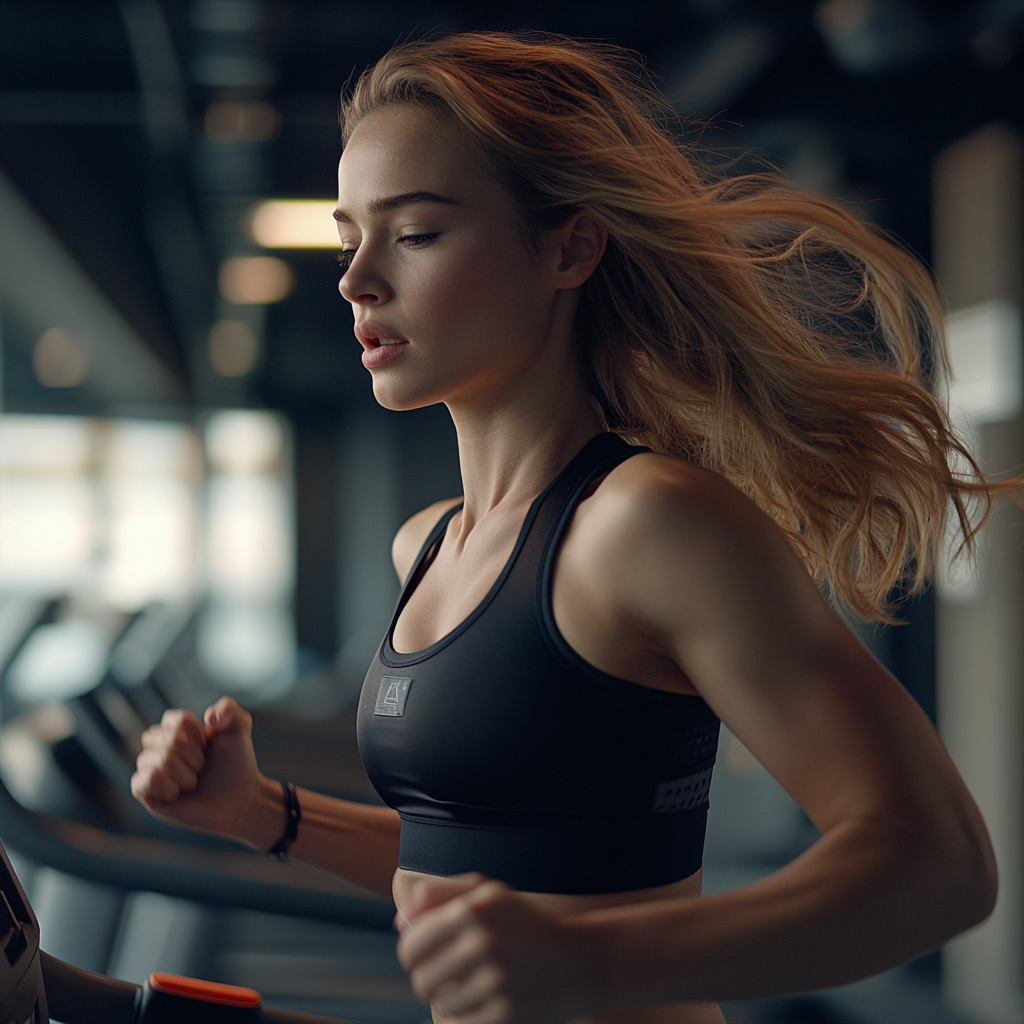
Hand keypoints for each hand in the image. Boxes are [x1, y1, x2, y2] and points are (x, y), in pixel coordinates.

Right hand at [130, 697, 260, 839]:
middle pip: (165, 739)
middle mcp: (159, 747)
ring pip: (157, 760)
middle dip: (193, 755)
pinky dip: (166, 786)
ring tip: (193, 782)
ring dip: (185, 774)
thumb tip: (209, 717)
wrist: (239, 798)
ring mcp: (151, 769)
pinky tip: (177, 793)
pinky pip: (141, 781)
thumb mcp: (239, 728)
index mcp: (177, 729)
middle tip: (203, 767)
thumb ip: (228, 708)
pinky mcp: (146, 793)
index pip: (173, 720)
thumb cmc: (235, 764)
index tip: (208, 744)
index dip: (195, 733)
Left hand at [396, 874, 601, 1023]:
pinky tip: (490, 1001)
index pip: (410, 945)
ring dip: (451, 1000)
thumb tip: (399, 921)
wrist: (582, 960)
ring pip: (440, 1004)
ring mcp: (493, 982)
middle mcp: (480, 944)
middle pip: (420, 979)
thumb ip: (441, 899)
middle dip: (431, 979)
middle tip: (453, 974)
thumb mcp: (490, 897)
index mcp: (471, 911)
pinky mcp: (504, 1016)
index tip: (429, 955)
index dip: (414, 954)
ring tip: (476, 986)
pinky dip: (470, 1017)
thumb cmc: (526, 925)